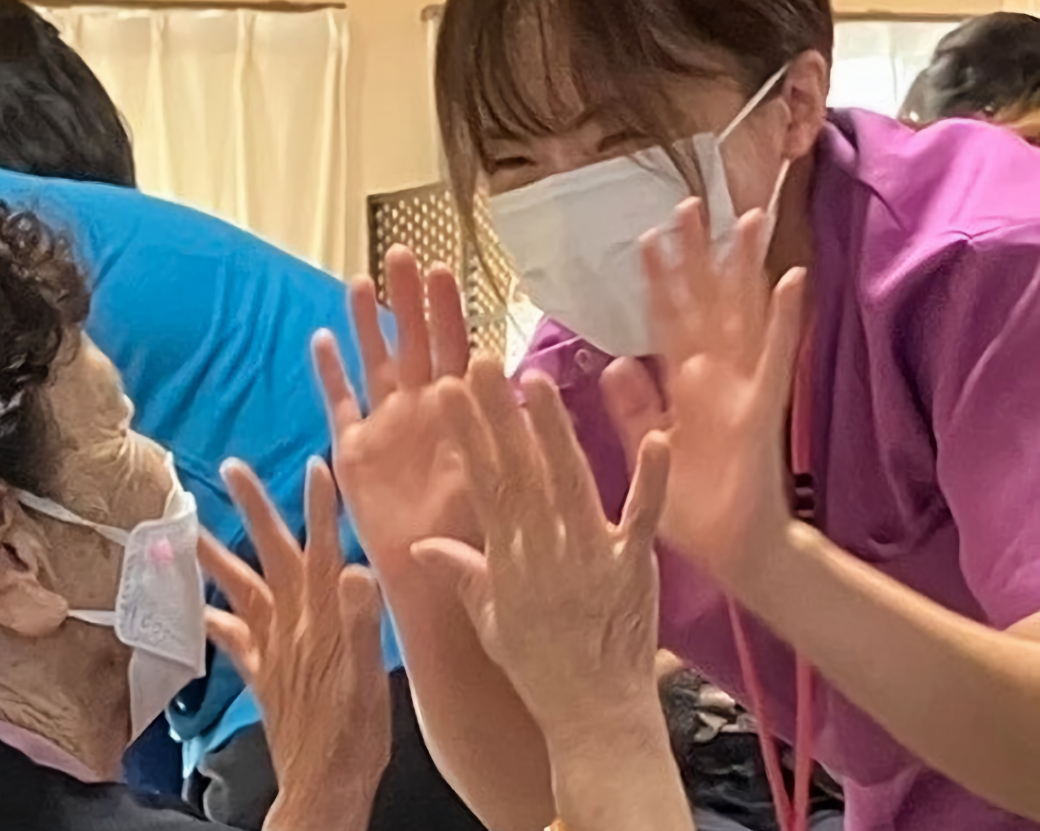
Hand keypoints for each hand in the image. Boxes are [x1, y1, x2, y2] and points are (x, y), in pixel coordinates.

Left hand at [199, 459, 390, 828]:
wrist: (326, 784)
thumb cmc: (356, 733)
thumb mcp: (369, 675)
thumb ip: (361, 621)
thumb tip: (356, 568)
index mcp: (325, 617)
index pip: (324, 549)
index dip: (320, 507)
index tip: (316, 465)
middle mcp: (294, 624)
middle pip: (273, 554)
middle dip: (255, 509)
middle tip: (233, 467)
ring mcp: (274, 647)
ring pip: (241, 587)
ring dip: (215, 554)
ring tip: (187, 526)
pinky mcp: (261, 674)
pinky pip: (229, 639)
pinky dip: (210, 618)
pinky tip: (194, 604)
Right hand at [315, 246, 480, 577]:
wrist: (439, 583)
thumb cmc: (480, 536)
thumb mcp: (504, 479)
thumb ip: (509, 434)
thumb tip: (523, 385)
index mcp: (464, 413)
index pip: (456, 349)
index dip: (449, 311)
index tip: (446, 269)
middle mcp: (424, 410)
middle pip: (414, 342)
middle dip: (407, 298)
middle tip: (402, 253)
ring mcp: (387, 426)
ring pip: (376, 362)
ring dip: (367, 323)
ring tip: (360, 279)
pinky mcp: (354, 452)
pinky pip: (339, 403)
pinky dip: (329, 373)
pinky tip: (320, 338)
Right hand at [411, 356, 672, 740]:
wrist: (593, 712)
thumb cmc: (537, 666)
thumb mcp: (488, 619)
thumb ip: (460, 572)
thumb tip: (420, 542)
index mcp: (507, 558)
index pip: (481, 483)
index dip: (467, 435)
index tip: (450, 392)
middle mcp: (543, 548)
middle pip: (518, 470)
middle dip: (499, 415)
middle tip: (483, 363)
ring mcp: (590, 554)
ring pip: (569, 481)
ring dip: (555, 430)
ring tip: (538, 381)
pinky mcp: (634, 566)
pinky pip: (644, 516)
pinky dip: (650, 479)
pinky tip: (655, 438)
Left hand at [607, 201, 805, 592]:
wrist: (732, 554)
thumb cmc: (693, 509)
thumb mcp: (648, 451)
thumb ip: (632, 408)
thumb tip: (613, 362)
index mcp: (684, 390)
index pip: (667, 322)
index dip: (659, 281)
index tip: (646, 237)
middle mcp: (715, 381)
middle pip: (705, 305)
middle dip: (699, 255)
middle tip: (690, 201)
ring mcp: (743, 391)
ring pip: (741, 317)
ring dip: (743, 268)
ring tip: (745, 218)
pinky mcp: (762, 412)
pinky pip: (774, 358)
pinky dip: (786, 319)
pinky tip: (793, 278)